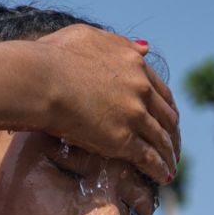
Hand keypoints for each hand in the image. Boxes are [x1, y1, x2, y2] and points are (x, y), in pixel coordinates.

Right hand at [31, 26, 180, 184]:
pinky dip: (160, 168)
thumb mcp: (89, 37)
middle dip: (173, 135)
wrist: (38, 79)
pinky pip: (149, 157)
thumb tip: (144, 49)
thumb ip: (118, 44)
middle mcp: (140, 88)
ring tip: (171, 167)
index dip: (167, 109)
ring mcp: (133, 114)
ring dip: (169, 155)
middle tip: (174, 149)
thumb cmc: (52, 57)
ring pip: (161, 139)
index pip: (161, 91)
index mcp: (133, 64)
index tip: (169, 121)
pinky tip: (164, 177)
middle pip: (167, 117)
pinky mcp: (122, 139)